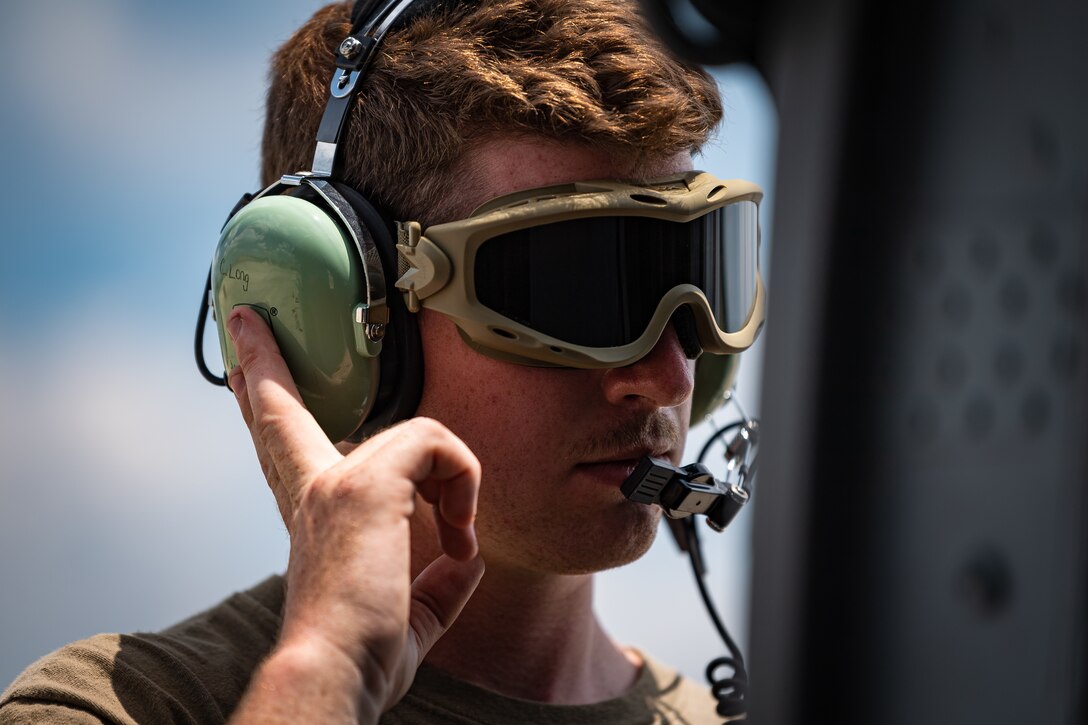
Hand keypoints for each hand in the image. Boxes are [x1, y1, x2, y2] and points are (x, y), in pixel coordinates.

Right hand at [225, 306, 484, 722]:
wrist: (331, 674)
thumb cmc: (357, 658)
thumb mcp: (404, 615)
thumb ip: (434, 583)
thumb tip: (467, 561)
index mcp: (311, 517)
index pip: (284, 449)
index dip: (263, 404)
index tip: (242, 368)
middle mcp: (312, 491)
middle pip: (282, 413)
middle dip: (265, 363)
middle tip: (248, 323)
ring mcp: (335, 483)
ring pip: (415, 430)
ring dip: (455, 475)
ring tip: (457, 531)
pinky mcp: (367, 486)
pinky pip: (439, 446)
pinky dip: (465, 485)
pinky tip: (460, 533)